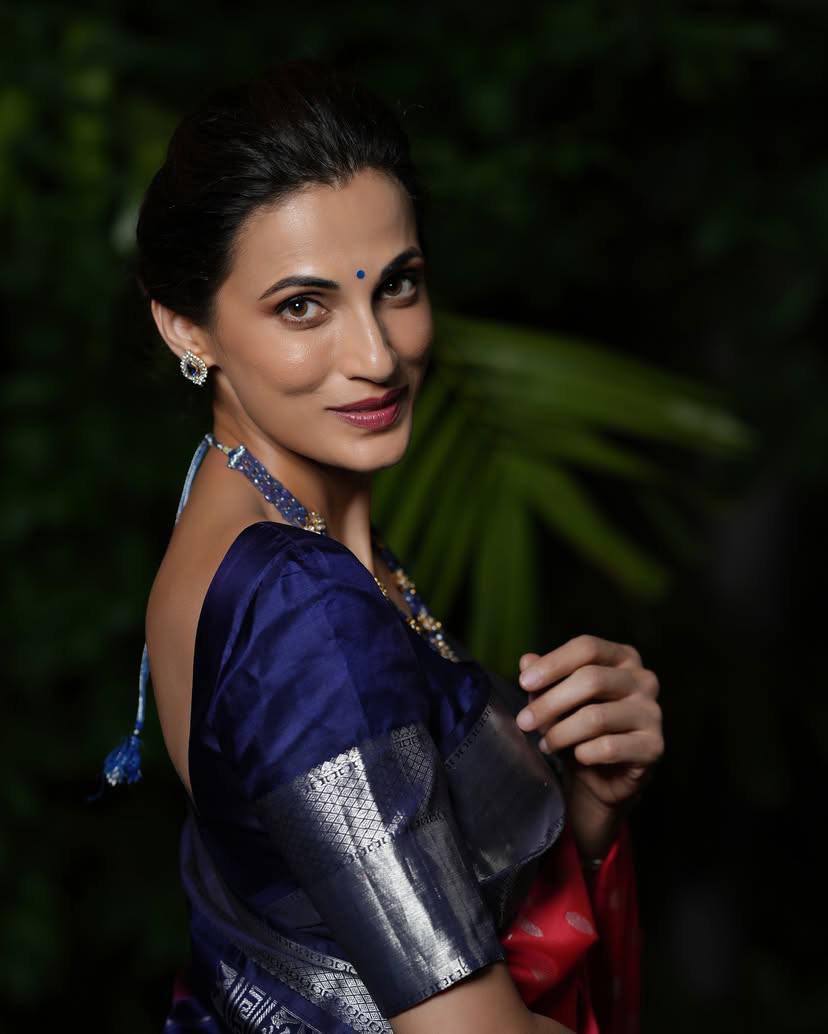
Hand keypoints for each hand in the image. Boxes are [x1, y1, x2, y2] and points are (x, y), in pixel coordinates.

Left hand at [515, 634, 663, 812]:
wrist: (605, 776)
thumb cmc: (580, 727)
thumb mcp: (558, 699)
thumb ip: (545, 678)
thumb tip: (526, 661)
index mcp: (623, 657)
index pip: (587, 647)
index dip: (553, 663)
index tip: (524, 682)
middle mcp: (643, 680)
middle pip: (591, 679)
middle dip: (550, 702)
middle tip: (524, 721)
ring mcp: (652, 713)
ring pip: (596, 717)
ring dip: (561, 733)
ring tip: (545, 744)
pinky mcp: (654, 746)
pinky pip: (608, 747)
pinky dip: (583, 753)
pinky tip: (576, 757)